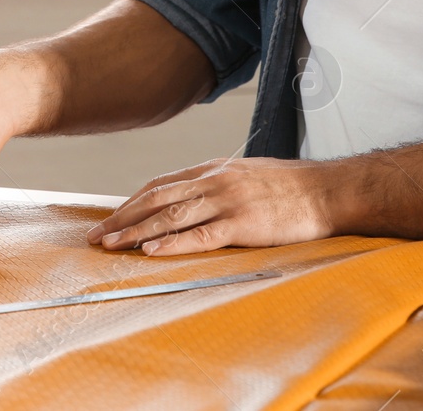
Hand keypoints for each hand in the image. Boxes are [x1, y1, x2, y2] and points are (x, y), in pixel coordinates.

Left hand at [86, 157, 336, 255]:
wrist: (326, 191)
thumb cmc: (290, 186)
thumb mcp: (246, 175)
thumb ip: (218, 184)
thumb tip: (193, 198)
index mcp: (212, 170)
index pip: (160, 185)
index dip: (131, 202)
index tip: (111, 218)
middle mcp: (213, 181)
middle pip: (155, 199)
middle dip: (122, 218)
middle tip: (96, 236)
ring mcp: (227, 201)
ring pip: (170, 216)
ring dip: (135, 232)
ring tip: (111, 245)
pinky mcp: (242, 224)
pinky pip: (199, 236)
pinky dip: (171, 244)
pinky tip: (150, 252)